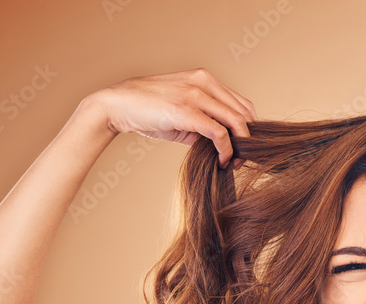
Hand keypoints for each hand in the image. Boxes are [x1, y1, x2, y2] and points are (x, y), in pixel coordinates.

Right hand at [86, 68, 257, 167]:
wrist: (117, 105)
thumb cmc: (148, 110)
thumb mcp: (182, 111)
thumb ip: (204, 121)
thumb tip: (223, 143)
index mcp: (205, 78)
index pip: (241, 103)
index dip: (248, 128)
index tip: (243, 147)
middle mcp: (204, 82)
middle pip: (244, 112)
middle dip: (248, 139)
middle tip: (242, 159)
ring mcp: (195, 94)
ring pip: (236, 121)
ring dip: (240, 147)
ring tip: (233, 162)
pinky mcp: (186, 111)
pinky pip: (219, 133)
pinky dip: (226, 150)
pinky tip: (222, 161)